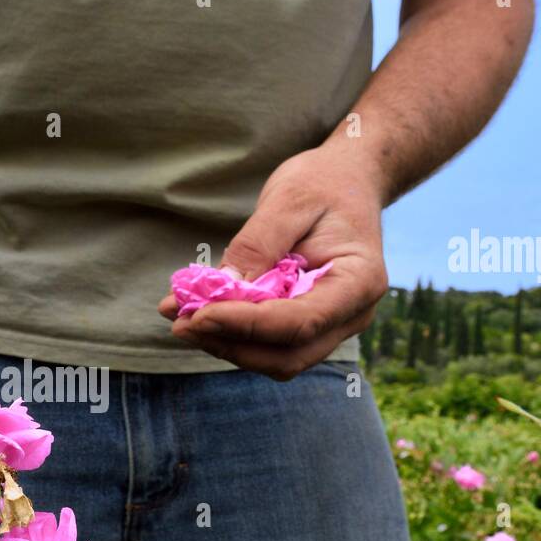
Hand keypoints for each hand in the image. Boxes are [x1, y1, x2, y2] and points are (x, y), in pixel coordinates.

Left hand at [159, 144, 387, 379]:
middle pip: (288, 355)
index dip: (246, 325)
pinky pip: (270, 344)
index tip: (198, 315)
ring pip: (276, 358)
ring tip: (180, 316)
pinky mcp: (308, 326)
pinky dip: (233, 334)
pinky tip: (199, 313)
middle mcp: (352, 314)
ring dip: (227, 344)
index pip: (300, 322)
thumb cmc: (323, 184)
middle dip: (231, 344)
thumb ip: (257, 245)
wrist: (346, 181)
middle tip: (181, 324)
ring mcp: (332, 326)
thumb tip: (222, 291)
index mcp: (359, 281)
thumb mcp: (289, 200)